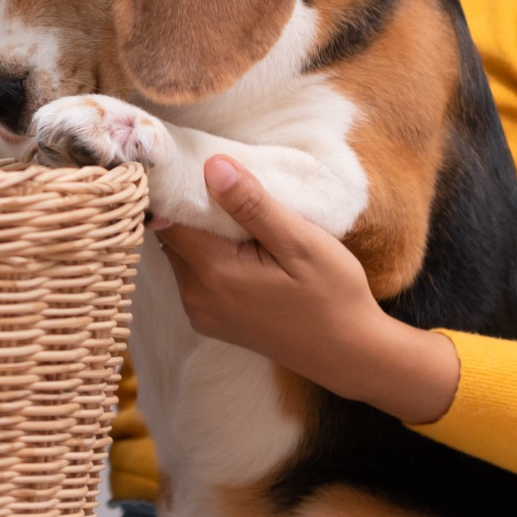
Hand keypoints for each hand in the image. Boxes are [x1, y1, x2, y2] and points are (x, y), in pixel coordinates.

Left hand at [156, 155, 461, 425]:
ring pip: (181, 254)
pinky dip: (208, 255)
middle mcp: (194, 296)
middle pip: (170, 236)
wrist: (348, 353)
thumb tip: (212, 165)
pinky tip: (242, 248)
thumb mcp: (300, 242)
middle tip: (226, 184)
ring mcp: (200, 312)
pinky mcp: (210, 320)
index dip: (178, 188)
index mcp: (212, 273)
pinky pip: (194, 275)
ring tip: (238, 215)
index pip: (167, 218)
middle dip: (191, 209)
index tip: (197, 163)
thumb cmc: (332, 296)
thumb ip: (252, 206)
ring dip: (201, 233)